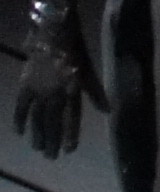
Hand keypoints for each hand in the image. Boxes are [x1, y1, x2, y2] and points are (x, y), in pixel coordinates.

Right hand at [15, 38, 100, 160]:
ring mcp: (38, 90)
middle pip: (53, 122)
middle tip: (52, 157)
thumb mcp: (88, 71)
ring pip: (37, 118)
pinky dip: (19, 120)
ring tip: (39, 150)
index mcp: (72, 89)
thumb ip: (95, 92)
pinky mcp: (24, 85)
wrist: (52, 34)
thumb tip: (108, 111)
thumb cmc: (75, 51)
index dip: (71, 134)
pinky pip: (20, 106)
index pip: (72, 117)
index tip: (70, 150)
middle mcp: (54, 93)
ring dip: (38, 135)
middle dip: (53, 140)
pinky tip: (20, 133)